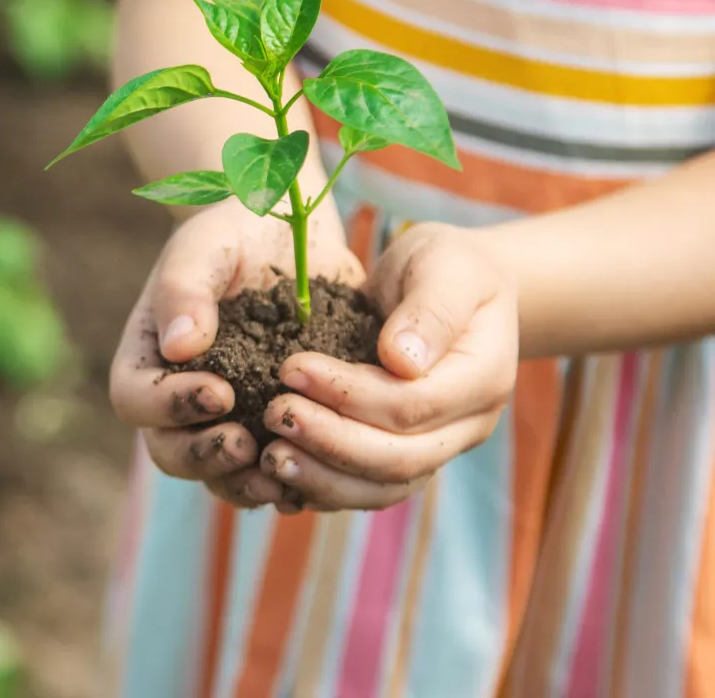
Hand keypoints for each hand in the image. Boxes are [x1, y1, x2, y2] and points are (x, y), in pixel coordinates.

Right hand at [109, 197, 364, 511]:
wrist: (293, 234)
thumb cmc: (236, 229)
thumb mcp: (207, 244)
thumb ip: (184, 288)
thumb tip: (179, 346)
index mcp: (149, 355)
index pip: (136, 400)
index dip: (170, 407)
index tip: (219, 392)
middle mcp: (178, 396)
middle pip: (170, 451)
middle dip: (205, 457)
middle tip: (246, 442)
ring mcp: (226, 418)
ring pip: (219, 475)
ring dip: (245, 482)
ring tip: (281, 471)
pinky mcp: (271, 424)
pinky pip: (270, 470)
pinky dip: (289, 478)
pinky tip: (317, 469)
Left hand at [259, 223, 518, 510]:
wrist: (461, 286)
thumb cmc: (449, 267)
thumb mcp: (445, 264)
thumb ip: (429, 308)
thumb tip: (401, 361)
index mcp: (482, 376)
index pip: (411, 404)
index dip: (348, 395)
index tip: (291, 369)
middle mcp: (468, 424)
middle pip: (398, 458)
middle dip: (329, 441)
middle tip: (273, 414)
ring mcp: (442, 446)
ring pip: (384, 486)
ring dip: (324, 478)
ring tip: (270, 458)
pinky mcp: (411, 454)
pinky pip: (370, 488)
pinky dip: (327, 488)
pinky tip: (283, 477)